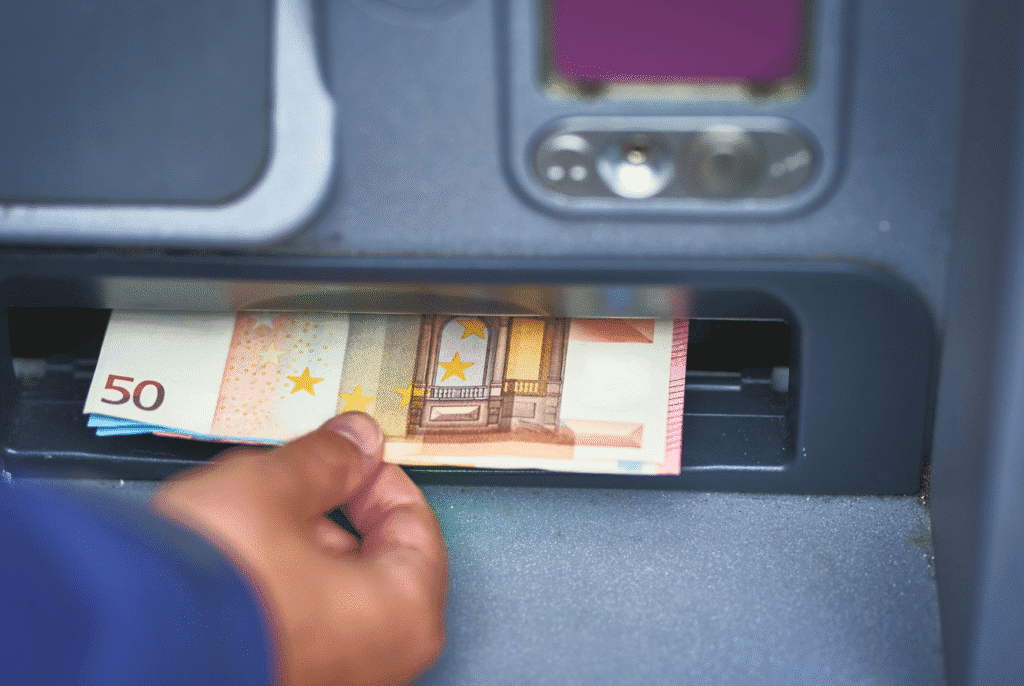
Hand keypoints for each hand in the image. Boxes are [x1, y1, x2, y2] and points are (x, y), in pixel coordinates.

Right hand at [153, 412, 447, 685]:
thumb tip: (356, 440)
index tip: (350, 456)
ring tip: (240, 529)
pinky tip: (227, 572)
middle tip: (287, 487)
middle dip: (327, 516)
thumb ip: (325, 460)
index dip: (378, 478)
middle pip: (371, 563)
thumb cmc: (208, 593)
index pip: (416, 525)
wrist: (118, 653)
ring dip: (292, 552)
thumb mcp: (271, 491)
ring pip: (328, 596)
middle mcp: (377, 664)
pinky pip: (293, 626)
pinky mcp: (281, 684)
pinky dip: (271, 592)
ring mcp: (329, 681)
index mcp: (403, 615)